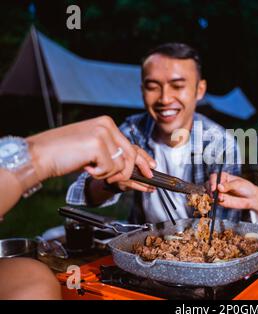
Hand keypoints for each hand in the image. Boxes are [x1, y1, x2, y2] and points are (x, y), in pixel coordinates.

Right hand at [26, 116, 154, 184]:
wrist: (38, 154)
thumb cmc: (62, 153)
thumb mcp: (92, 147)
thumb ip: (111, 150)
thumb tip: (133, 164)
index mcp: (106, 122)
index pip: (131, 144)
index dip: (143, 159)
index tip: (151, 169)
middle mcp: (106, 125)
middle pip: (130, 155)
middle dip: (129, 172)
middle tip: (116, 180)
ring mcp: (103, 134)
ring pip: (121, 165)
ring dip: (108, 174)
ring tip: (91, 169)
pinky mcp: (98, 145)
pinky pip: (110, 169)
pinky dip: (99, 174)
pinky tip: (85, 167)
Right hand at [209, 172, 257, 213]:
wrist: (252, 198)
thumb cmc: (246, 188)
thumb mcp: (238, 184)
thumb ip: (228, 185)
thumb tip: (219, 187)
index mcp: (223, 177)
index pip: (214, 177)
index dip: (212, 181)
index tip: (214, 188)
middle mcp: (219, 184)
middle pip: (208, 184)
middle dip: (209, 189)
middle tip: (213, 193)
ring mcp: (219, 193)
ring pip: (209, 193)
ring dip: (211, 196)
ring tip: (220, 198)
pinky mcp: (220, 201)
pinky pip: (214, 201)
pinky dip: (215, 201)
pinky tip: (222, 201)